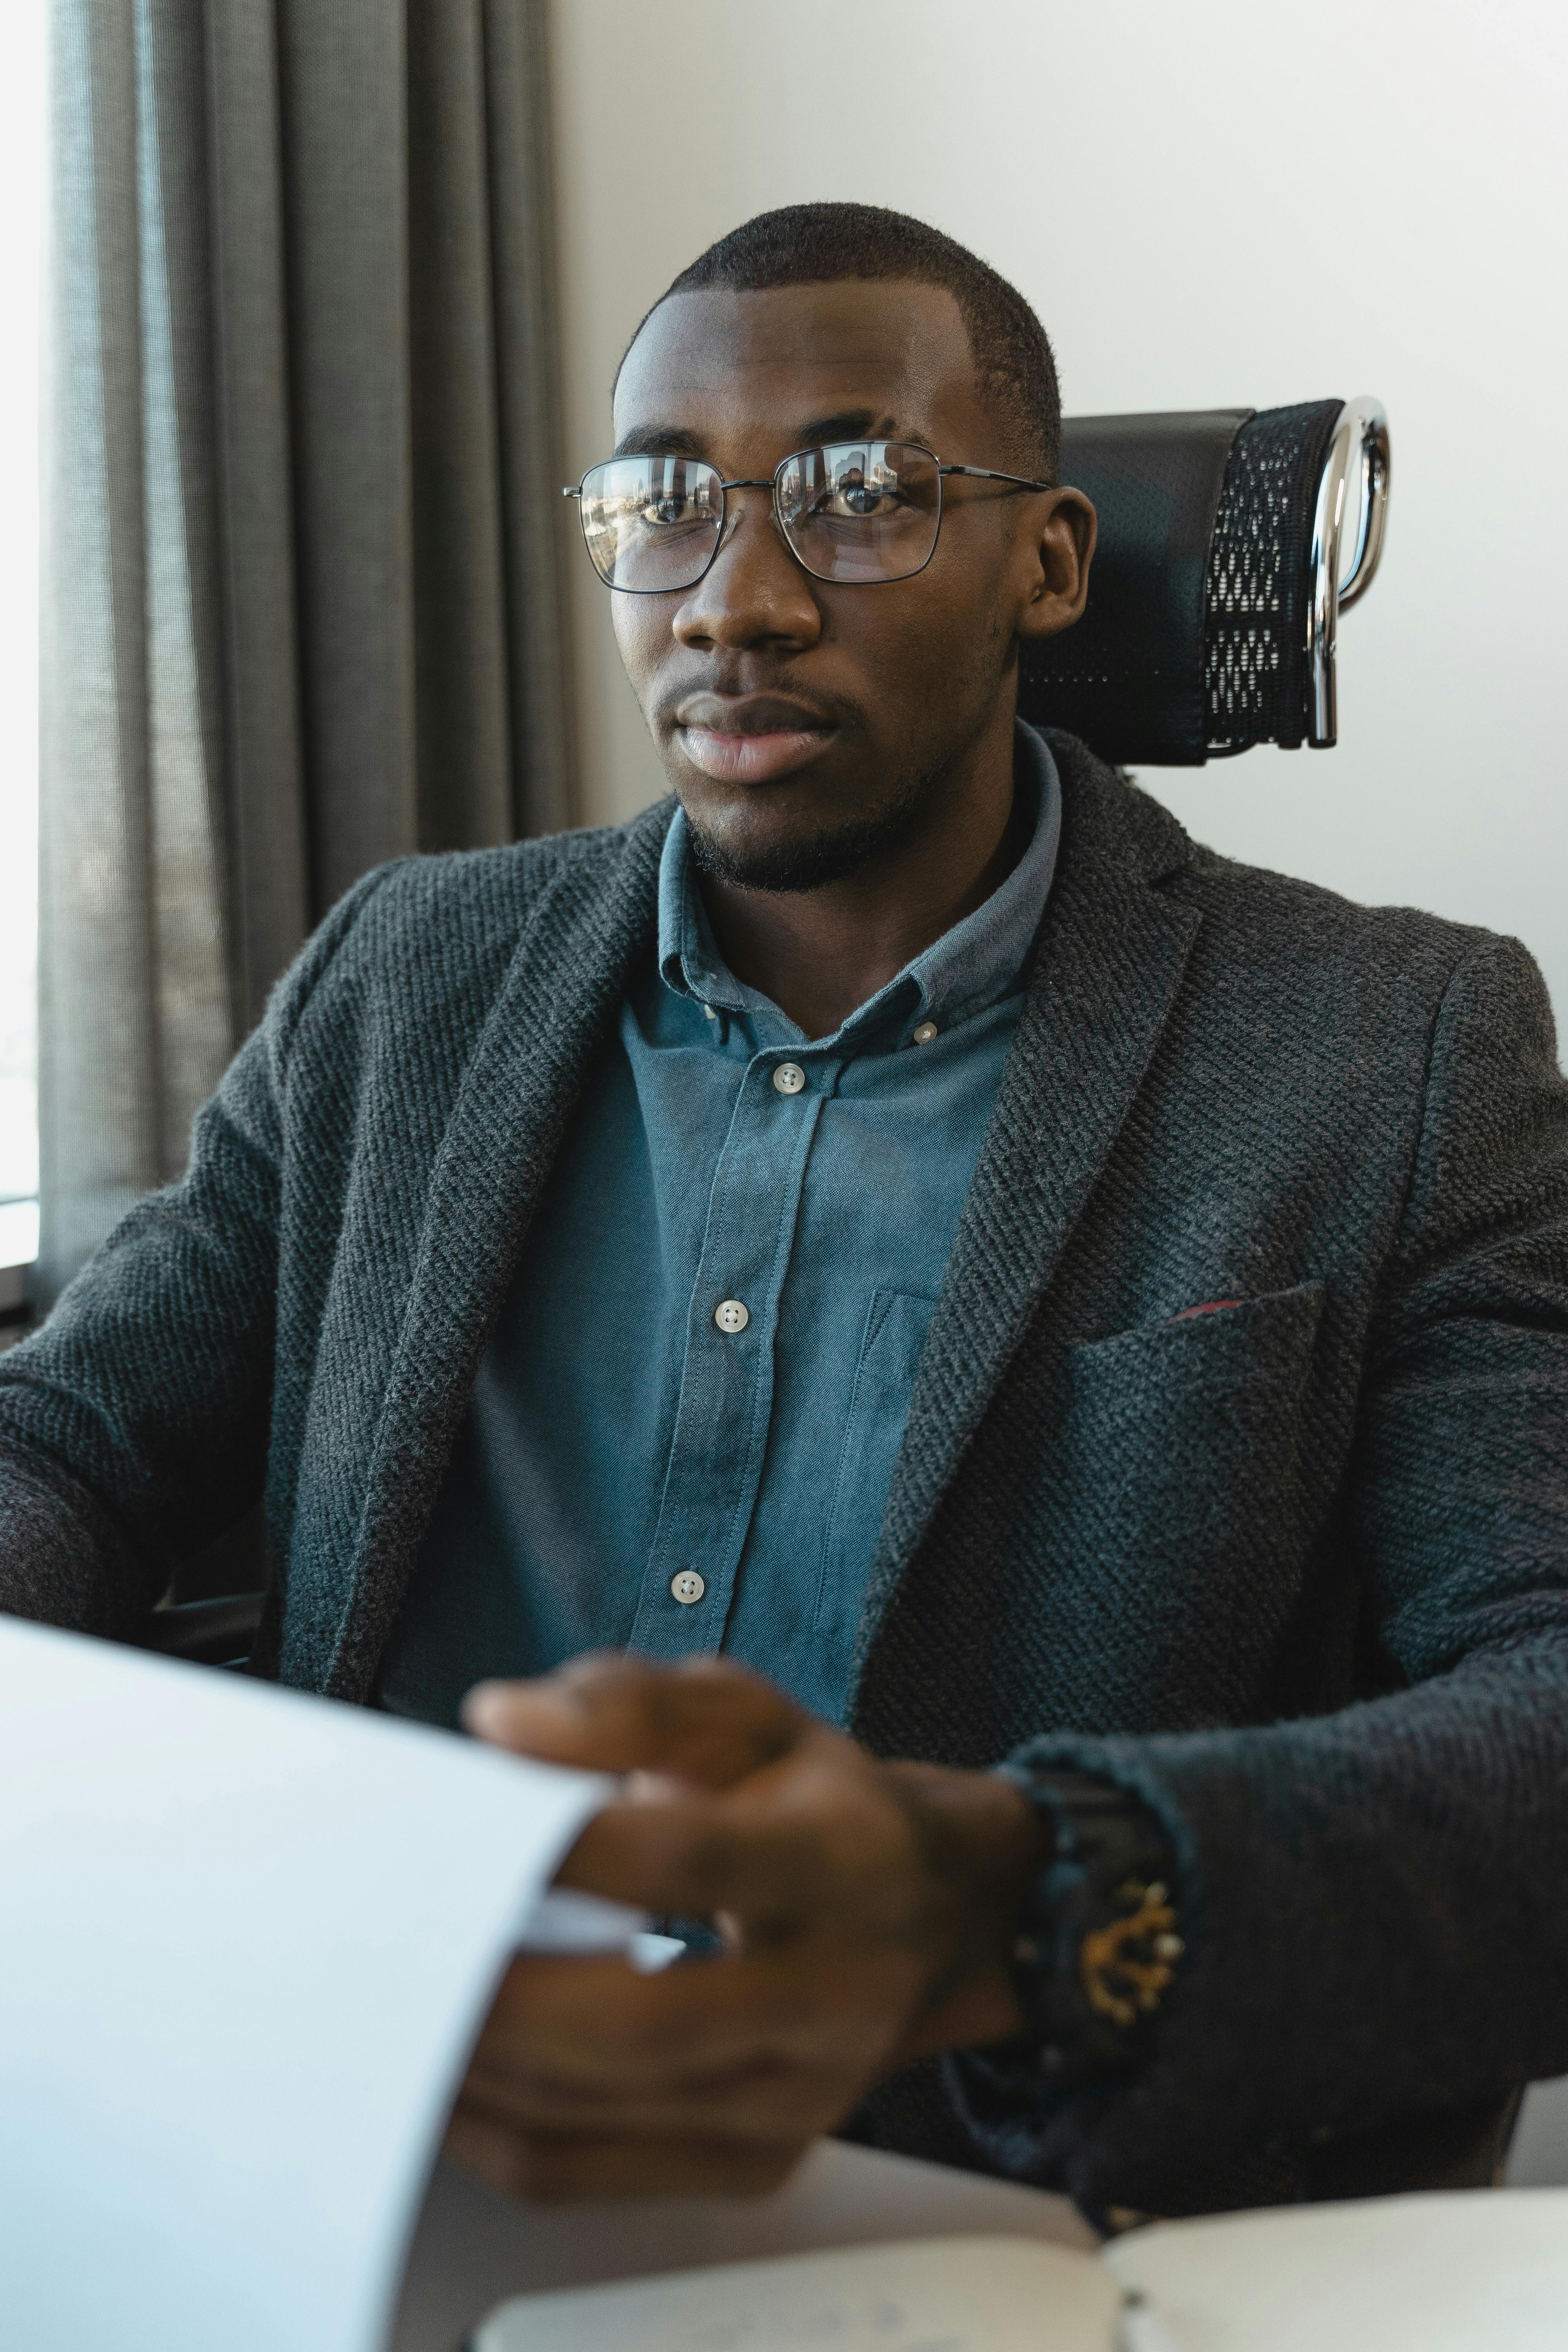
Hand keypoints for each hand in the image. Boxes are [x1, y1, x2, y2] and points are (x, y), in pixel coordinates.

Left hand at [442, 1654, 1043, 2202]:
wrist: (930, 1912)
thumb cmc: (812, 1798)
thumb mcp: (745, 1714)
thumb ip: (626, 1701)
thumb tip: (502, 1724)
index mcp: (842, 1858)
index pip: (689, 1859)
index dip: (568, 1849)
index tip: (466, 1828)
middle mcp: (837, 1989)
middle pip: (642, 2022)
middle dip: (500, 1996)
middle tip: (402, 1950)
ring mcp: (801, 2093)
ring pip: (610, 2110)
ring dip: (485, 2065)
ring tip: (405, 2004)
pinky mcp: (759, 2158)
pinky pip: (602, 2172)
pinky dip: (504, 2131)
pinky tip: (454, 2072)